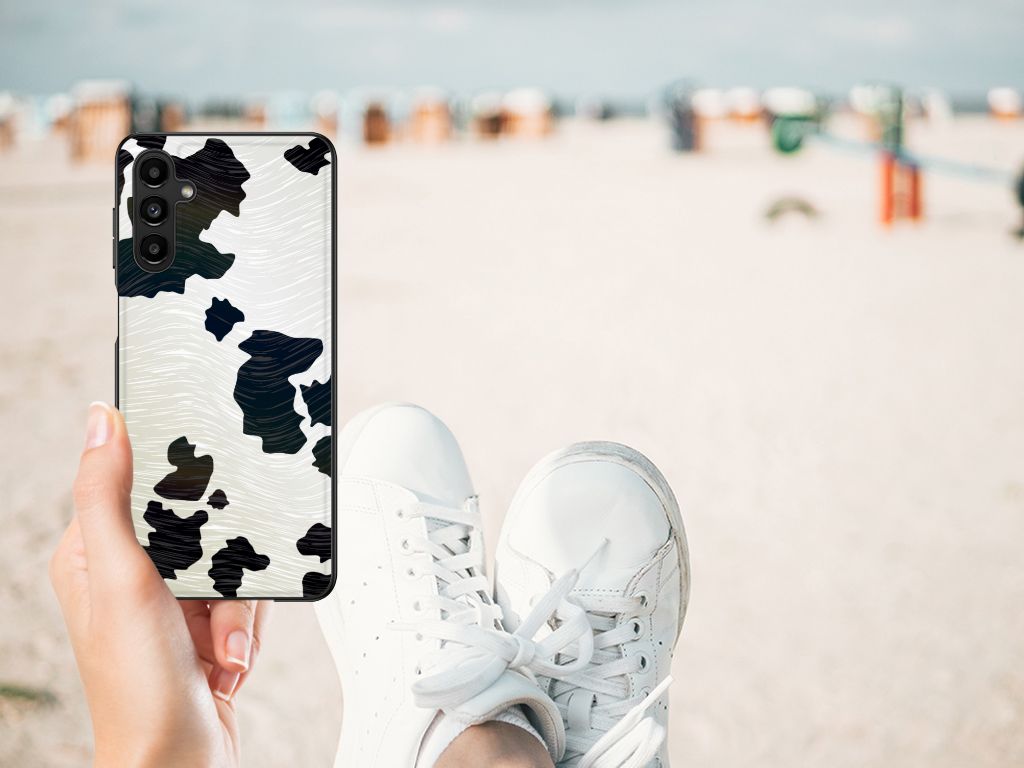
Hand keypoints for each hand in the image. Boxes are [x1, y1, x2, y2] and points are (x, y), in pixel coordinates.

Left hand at [50, 402, 270, 767]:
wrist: (180, 760)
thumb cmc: (139, 687)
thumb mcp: (122, 578)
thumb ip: (108, 496)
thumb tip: (101, 420)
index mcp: (93, 554)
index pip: (136, 484)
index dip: (176, 485)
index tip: (203, 490)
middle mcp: (131, 575)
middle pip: (201, 524)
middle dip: (222, 566)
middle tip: (211, 599)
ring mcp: (170, 602)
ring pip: (231, 561)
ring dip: (237, 607)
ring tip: (219, 645)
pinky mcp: (204, 625)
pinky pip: (246, 597)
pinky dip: (246, 627)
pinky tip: (228, 657)